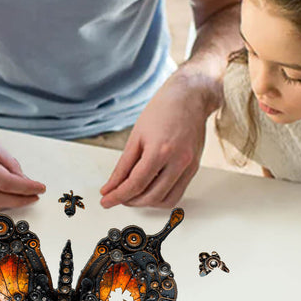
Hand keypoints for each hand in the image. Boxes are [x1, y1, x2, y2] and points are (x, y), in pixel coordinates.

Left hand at [99, 69, 219, 207]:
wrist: (190, 97)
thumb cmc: (162, 111)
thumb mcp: (136, 136)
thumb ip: (123, 166)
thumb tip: (111, 186)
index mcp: (160, 150)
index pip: (136, 183)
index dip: (118, 196)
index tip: (106, 201)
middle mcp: (178, 161)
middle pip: (151, 196)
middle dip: (130, 201)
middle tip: (116, 197)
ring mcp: (189, 166)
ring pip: (166, 200)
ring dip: (146, 203)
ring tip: (132, 195)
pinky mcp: (194, 168)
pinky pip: (178, 193)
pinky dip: (161, 197)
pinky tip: (149, 190)